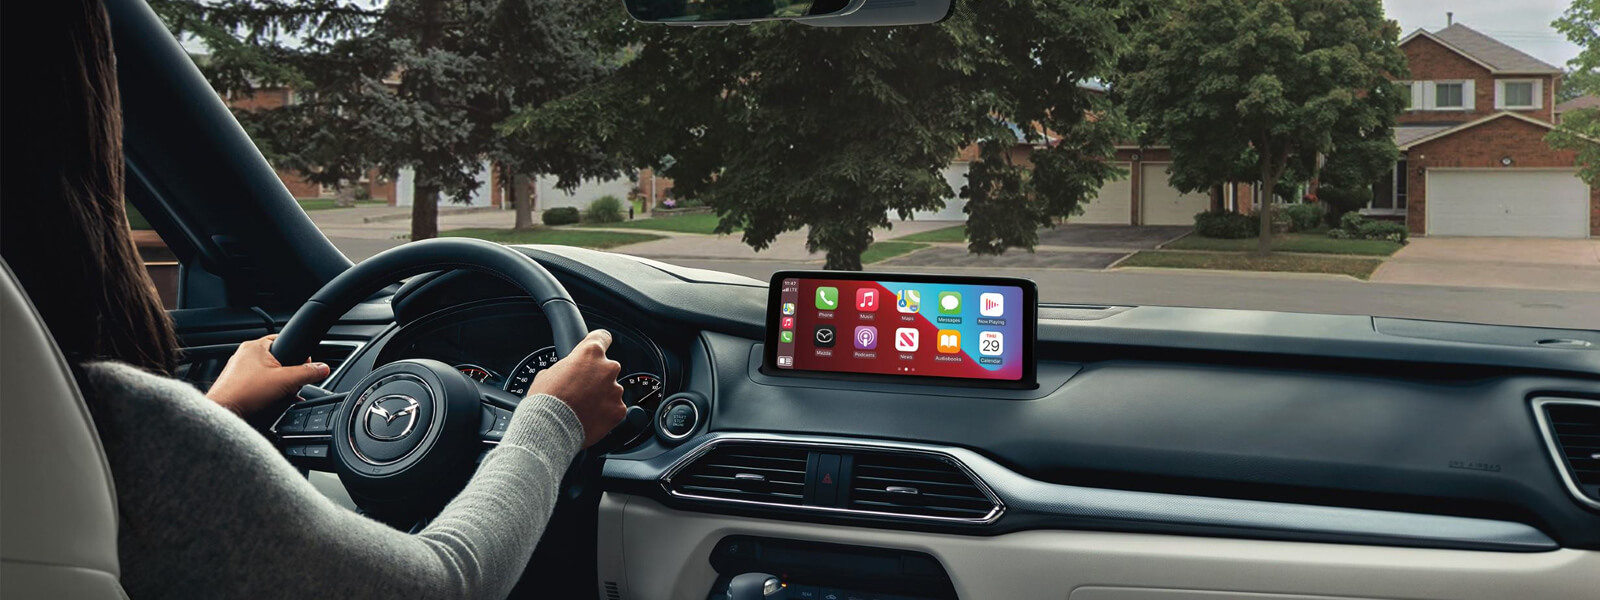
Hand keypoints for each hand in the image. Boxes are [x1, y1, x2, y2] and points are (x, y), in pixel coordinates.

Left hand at [206, 335, 329, 417]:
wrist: (224, 413)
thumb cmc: (244, 393)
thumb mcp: (285, 382)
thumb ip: (307, 374)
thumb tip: (323, 368)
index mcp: (255, 346)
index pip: (284, 341)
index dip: (297, 355)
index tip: (303, 368)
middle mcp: (245, 355)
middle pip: (277, 360)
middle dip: (288, 374)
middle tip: (289, 385)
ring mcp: (238, 370)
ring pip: (268, 373)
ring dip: (278, 384)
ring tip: (278, 395)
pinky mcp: (236, 383)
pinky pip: (258, 383)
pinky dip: (266, 391)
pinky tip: (269, 402)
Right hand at [527, 329, 625, 447]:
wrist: (550, 427)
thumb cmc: (546, 400)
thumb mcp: (548, 374)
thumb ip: (564, 368)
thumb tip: (564, 374)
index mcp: (590, 353)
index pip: (602, 337)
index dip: (600, 342)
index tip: (600, 346)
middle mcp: (607, 368)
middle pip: (608, 368)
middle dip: (597, 377)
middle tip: (582, 390)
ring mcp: (615, 390)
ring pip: (612, 390)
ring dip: (602, 396)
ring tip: (584, 407)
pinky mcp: (619, 410)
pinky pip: (615, 408)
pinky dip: (606, 413)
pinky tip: (591, 418)